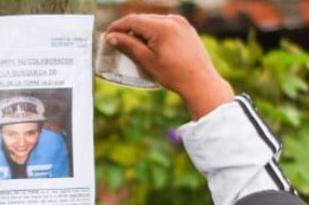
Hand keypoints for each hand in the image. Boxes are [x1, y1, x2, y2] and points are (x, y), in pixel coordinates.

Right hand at [105, 14, 233, 118]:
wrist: (200, 82)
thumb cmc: (174, 74)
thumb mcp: (147, 61)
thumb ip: (129, 45)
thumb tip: (112, 37)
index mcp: (161, 27)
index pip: (133, 20)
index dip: (118, 26)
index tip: (108, 35)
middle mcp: (172, 20)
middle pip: (143, 19)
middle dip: (128, 28)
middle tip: (116, 40)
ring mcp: (181, 23)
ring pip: (154, 21)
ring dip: (141, 29)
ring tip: (132, 43)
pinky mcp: (186, 28)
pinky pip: (165, 24)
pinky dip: (154, 31)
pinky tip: (149, 43)